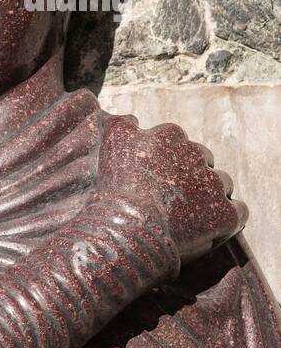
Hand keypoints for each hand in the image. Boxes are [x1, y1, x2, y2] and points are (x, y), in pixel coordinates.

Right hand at [98, 116, 244, 263]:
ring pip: (221, 183)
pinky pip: (238, 211)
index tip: (155, 174)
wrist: (127, 228)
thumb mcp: (110, 146)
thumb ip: (121, 126)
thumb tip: (130, 118)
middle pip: (202, 159)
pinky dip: (228, 217)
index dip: (166, 158)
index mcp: (169, 136)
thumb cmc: (115, 190)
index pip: (176, 141)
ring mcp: (214, 183)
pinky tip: (211, 226)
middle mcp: (196, 154)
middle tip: (170, 194)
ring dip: (209, 194)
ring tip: (188, 214)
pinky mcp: (226, 213)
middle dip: (190, 174)